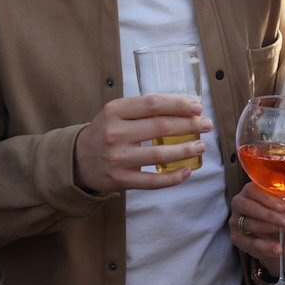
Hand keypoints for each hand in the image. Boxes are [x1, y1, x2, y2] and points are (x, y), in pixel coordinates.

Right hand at [74, 94, 209, 192]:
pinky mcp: (121, 180)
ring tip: (201, 146)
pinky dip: (173, 178)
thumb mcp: (116, 113)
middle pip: (160, 126)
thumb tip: (185, 107)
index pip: (152, 104)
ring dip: (185, 150)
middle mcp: (115, 133)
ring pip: (159, 155)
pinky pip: (152, 181)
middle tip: (206, 125)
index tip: (197, 106)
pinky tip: (187, 171)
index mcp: (114, 110)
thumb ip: (143, 109)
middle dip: (189, 125)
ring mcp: (117, 158)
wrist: (78, 160)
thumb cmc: (105, 132)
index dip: (178, 104)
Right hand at [230, 182, 284, 276]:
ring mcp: (235, 221)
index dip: (267, 198)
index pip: (252, 190)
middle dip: (270, 215)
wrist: (273, 239)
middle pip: (248, 207)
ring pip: (249, 224)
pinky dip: (265, 246)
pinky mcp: (236, 238)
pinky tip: (278, 248)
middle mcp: (238, 203)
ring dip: (271, 229)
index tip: (283, 207)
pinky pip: (249, 242)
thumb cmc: (277, 217)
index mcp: (249, 191)